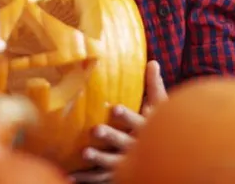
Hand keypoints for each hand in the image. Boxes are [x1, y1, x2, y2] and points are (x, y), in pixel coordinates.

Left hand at [70, 61, 166, 181]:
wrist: (165, 155)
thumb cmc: (159, 125)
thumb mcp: (161, 106)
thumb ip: (155, 86)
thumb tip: (152, 61)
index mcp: (145, 128)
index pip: (137, 121)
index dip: (127, 116)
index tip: (115, 108)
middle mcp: (136, 146)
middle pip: (123, 142)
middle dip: (110, 137)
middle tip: (95, 130)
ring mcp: (127, 163)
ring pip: (112, 162)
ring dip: (99, 159)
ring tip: (85, 153)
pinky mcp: (118, 174)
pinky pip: (101, 178)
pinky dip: (86, 178)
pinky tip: (70, 176)